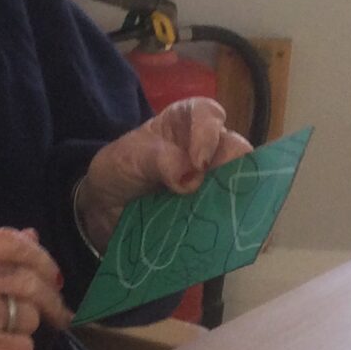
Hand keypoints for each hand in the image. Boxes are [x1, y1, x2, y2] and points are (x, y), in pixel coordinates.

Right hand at [0, 228, 68, 349]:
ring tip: (7, 333)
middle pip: (28, 279)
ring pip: (27, 315)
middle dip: (50, 297)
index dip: (40, 257)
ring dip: (26, 327)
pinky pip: (21, 347)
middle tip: (58, 311)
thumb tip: (31, 238)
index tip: (51, 273)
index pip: (10, 241)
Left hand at [75, 99, 252, 249]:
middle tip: (217, 192)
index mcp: (186, 121)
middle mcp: (208, 145)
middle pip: (236, 149)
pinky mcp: (214, 205)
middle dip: (232, 169)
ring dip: (236, 199)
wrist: (108, 205)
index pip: (207, 115)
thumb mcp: (131, 159)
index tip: (199, 163)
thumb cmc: (121, 168)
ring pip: (241, 181)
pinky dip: (233, 221)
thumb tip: (192, 177)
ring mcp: (214, 176)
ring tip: (226, 218)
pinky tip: (229, 235)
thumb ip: (159, 161)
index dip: (209, 135)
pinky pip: (231, 210)